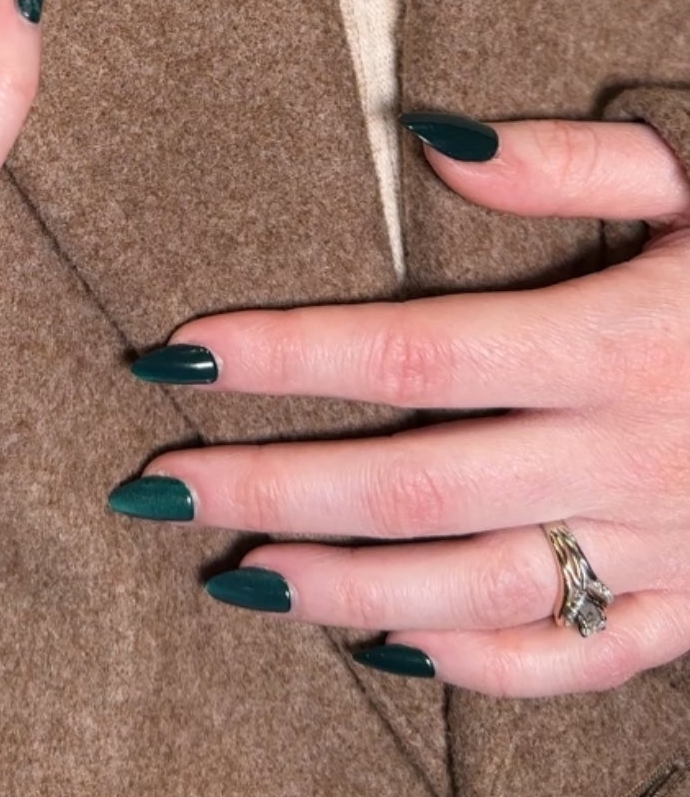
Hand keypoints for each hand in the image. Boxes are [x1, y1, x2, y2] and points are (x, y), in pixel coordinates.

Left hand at [110, 115, 689, 696]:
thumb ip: (571, 161)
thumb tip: (429, 136)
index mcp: (618, 339)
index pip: (409, 354)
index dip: (281, 358)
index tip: (177, 355)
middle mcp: (629, 454)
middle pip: (412, 485)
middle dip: (270, 486)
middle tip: (157, 485)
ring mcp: (668, 544)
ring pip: (475, 589)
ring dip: (342, 586)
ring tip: (236, 570)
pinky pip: (580, 660)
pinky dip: (478, 661)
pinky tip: (391, 641)